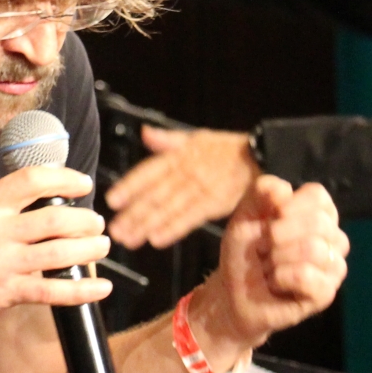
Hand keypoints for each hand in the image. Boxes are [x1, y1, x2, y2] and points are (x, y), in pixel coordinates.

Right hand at [0, 165, 110, 341]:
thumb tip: (29, 199)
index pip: (31, 180)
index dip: (64, 178)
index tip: (81, 183)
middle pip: (55, 217)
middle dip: (85, 219)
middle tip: (97, 221)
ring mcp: (1, 264)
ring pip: (60, 251)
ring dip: (90, 248)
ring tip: (102, 245)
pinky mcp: (5, 294)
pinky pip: (52, 291)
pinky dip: (82, 290)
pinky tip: (101, 287)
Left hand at [105, 126, 259, 249]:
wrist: (259, 157)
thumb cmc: (225, 149)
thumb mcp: (196, 138)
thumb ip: (168, 140)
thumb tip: (145, 133)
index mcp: (179, 156)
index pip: (148, 172)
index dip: (129, 186)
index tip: (112, 200)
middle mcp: (186, 173)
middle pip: (154, 195)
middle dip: (132, 213)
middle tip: (114, 229)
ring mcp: (200, 190)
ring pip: (168, 209)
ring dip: (146, 225)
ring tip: (128, 239)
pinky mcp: (214, 205)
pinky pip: (190, 218)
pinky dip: (172, 229)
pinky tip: (156, 239)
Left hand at [194, 179, 348, 359]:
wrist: (234, 294)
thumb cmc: (244, 253)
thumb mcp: (244, 216)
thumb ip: (260, 193)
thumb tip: (284, 189)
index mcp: (317, 213)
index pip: (318, 197)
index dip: (290, 206)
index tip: (270, 219)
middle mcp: (332, 238)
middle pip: (319, 222)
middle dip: (278, 236)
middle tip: (264, 249)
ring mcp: (333, 266)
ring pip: (315, 249)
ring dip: (277, 258)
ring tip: (269, 268)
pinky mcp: (326, 293)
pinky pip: (308, 277)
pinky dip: (282, 278)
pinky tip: (276, 283)